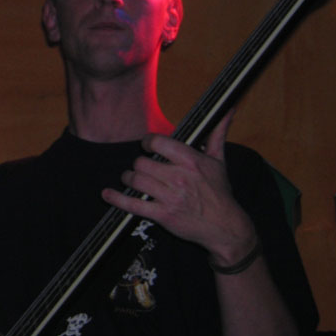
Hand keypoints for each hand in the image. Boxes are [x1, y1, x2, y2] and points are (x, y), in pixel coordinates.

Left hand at [101, 112, 255, 265]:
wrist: (225, 227)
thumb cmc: (219, 192)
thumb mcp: (219, 160)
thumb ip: (217, 133)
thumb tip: (228, 109)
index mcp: (191, 161)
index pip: (158, 143)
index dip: (148, 142)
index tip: (147, 146)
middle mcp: (179, 178)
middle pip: (142, 163)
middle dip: (138, 165)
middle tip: (141, 168)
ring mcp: (170, 197)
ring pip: (135, 180)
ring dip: (129, 179)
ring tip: (131, 179)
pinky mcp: (162, 215)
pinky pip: (133, 204)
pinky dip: (117, 199)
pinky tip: (107, 194)